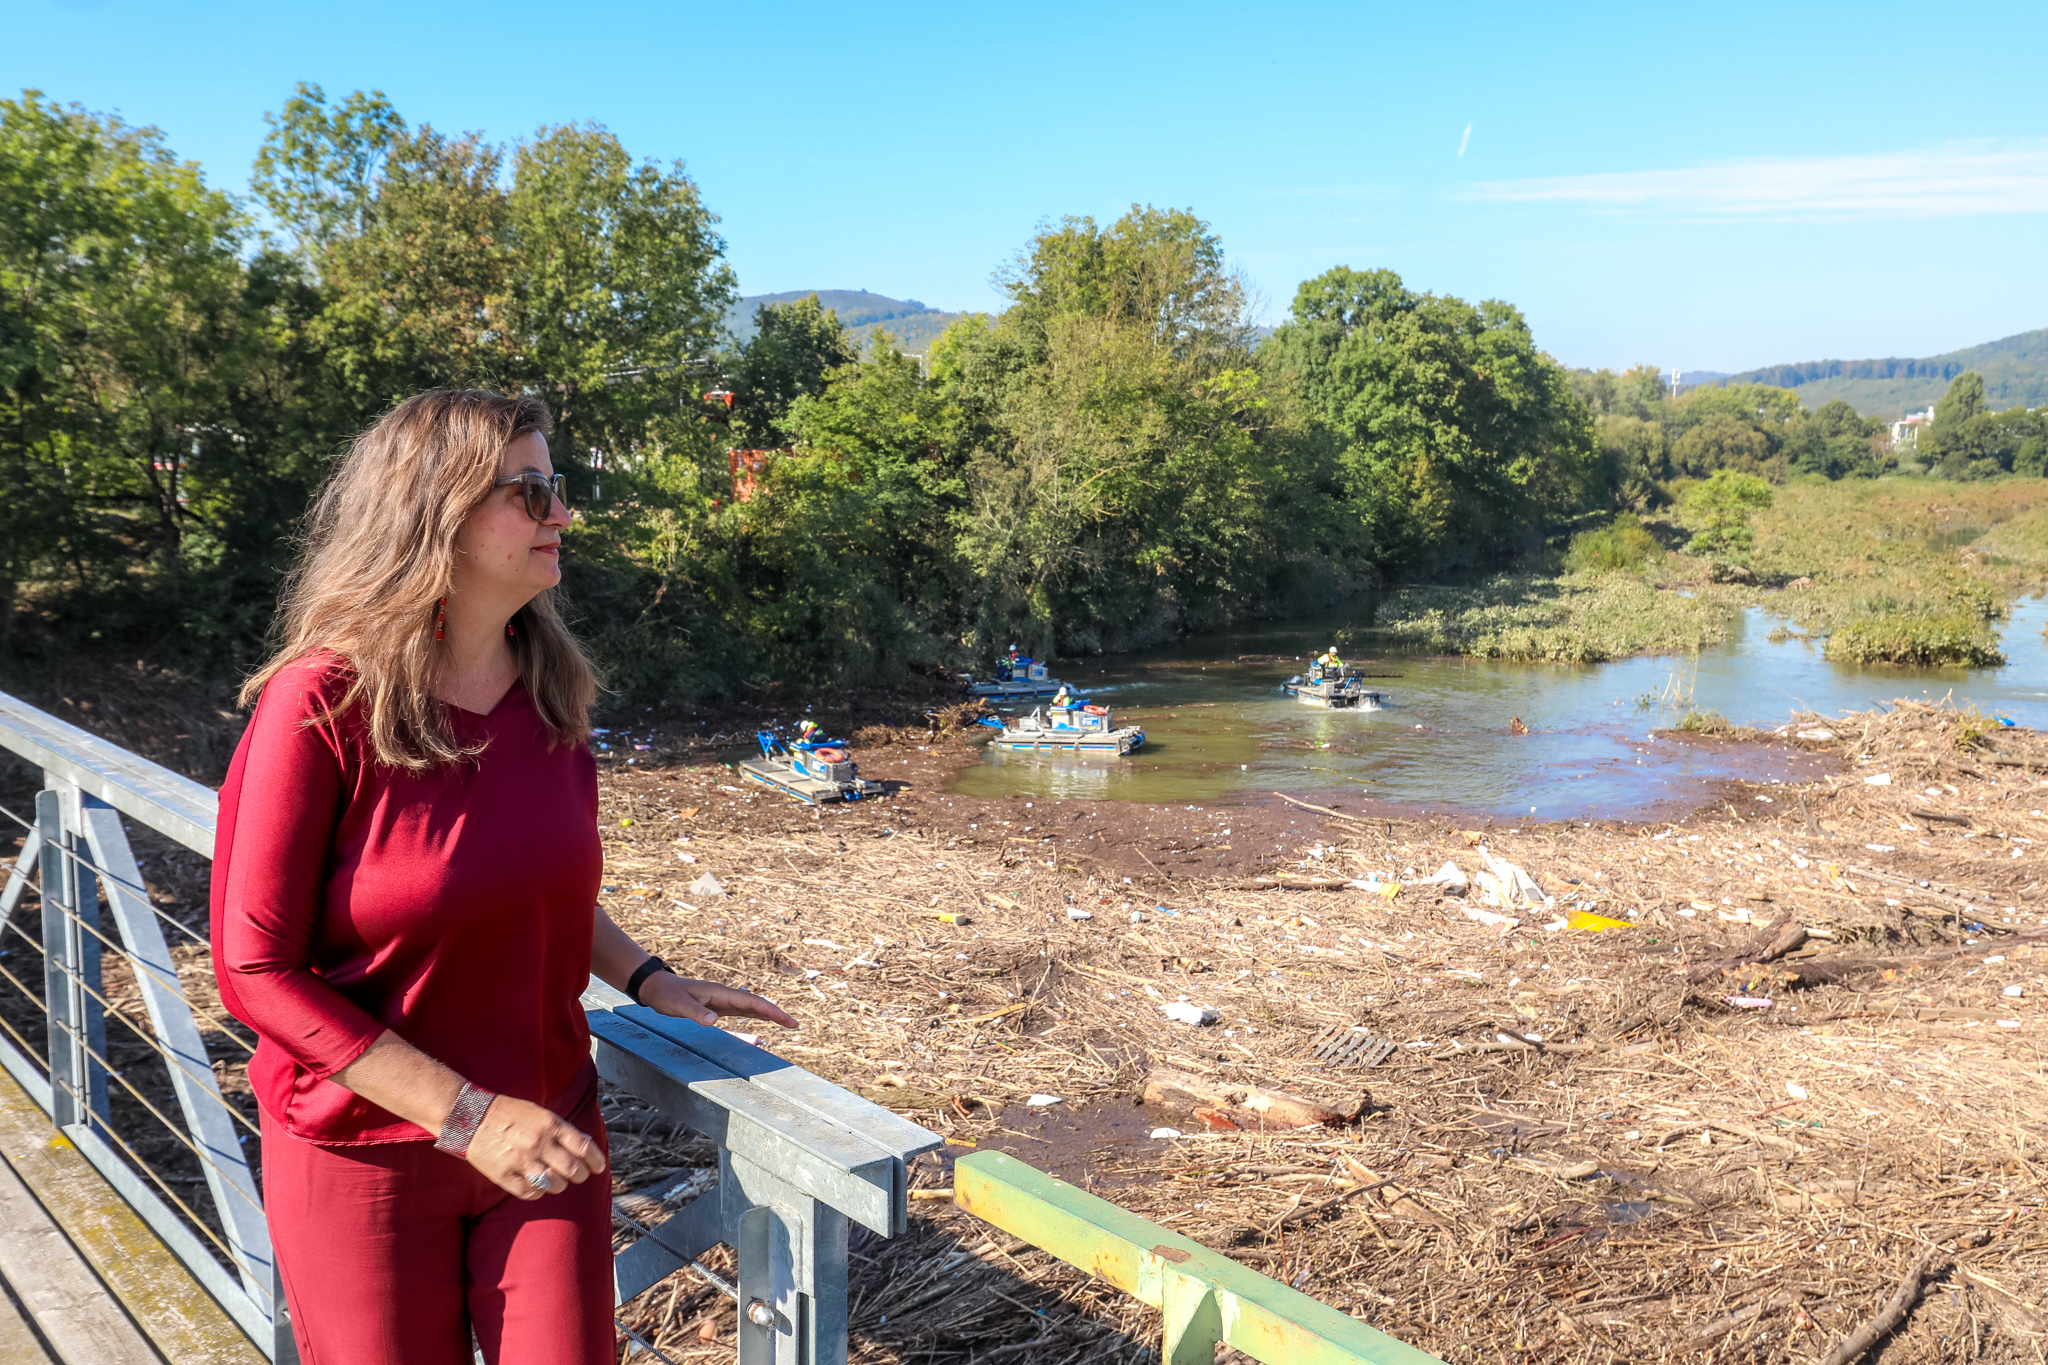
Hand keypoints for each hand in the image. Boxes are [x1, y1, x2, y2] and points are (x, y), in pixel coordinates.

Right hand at [463, 1095, 606, 1200]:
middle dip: (581, 1175)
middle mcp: (539, 1143)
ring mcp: (521, 1161)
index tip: (599, 1167)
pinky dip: (539, 1192)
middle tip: (580, 1175)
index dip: (595, 1160)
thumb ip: (562, 1129)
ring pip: (554, 1185)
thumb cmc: (509, 1113)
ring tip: (558, 1181)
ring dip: (561, 1185)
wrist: (471, 1117)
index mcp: (550, 1124)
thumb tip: (586, 1143)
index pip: (583, 1147)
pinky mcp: (505, 1176)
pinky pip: (531, 1193)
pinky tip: (538, 1185)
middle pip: (573, 1170)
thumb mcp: (540, 1113)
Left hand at [642, 972, 797, 1030]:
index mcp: (721, 993)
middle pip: (757, 1005)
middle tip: (795, 1025)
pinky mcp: (716, 1008)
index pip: (753, 1003)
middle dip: (777, 1014)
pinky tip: (759, 1028)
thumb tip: (715, 1021)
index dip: (772, 1012)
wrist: (655, 987)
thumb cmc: (666, 994)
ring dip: (768, 1016)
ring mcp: (722, 1002)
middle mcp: (725, 996)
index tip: (788, 1021)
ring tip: (786, 1024)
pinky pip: (740, 1015)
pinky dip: (753, 1019)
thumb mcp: (678, 1004)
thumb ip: (696, 1012)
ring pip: (751, 1009)